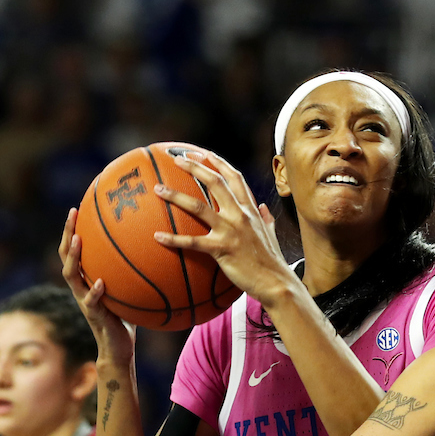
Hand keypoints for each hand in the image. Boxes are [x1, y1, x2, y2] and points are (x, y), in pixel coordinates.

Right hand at [59, 208, 136, 363]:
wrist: (119, 349)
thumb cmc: (127, 318)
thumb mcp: (129, 291)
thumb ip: (133, 274)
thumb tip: (155, 250)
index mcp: (86, 279)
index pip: (74, 250)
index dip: (72, 229)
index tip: (77, 207)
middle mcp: (81, 288)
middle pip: (66, 256)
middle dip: (67, 233)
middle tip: (72, 213)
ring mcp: (85, 301)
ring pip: (71, 276)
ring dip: (73, 257)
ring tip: (78, 240)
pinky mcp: (95, 316)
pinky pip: (91, 302)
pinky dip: (94, 291)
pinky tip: (100, 282)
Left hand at [150, 150, 301, 311]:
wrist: (276, 282)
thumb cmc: (272, 260)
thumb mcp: (270, 233)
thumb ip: (266, 218)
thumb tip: (263, 207)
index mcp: (250, 209)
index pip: (234, 177)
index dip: (218, 162)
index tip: (203, 153)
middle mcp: (240, 215)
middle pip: (214, 182)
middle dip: (194, 167)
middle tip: (176, 159)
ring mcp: (231, 230)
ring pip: (198, 207)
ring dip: (175, 196)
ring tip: (158, 189)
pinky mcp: (222, 249)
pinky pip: (193, 241)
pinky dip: (174, 239)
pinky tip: (158, 236)